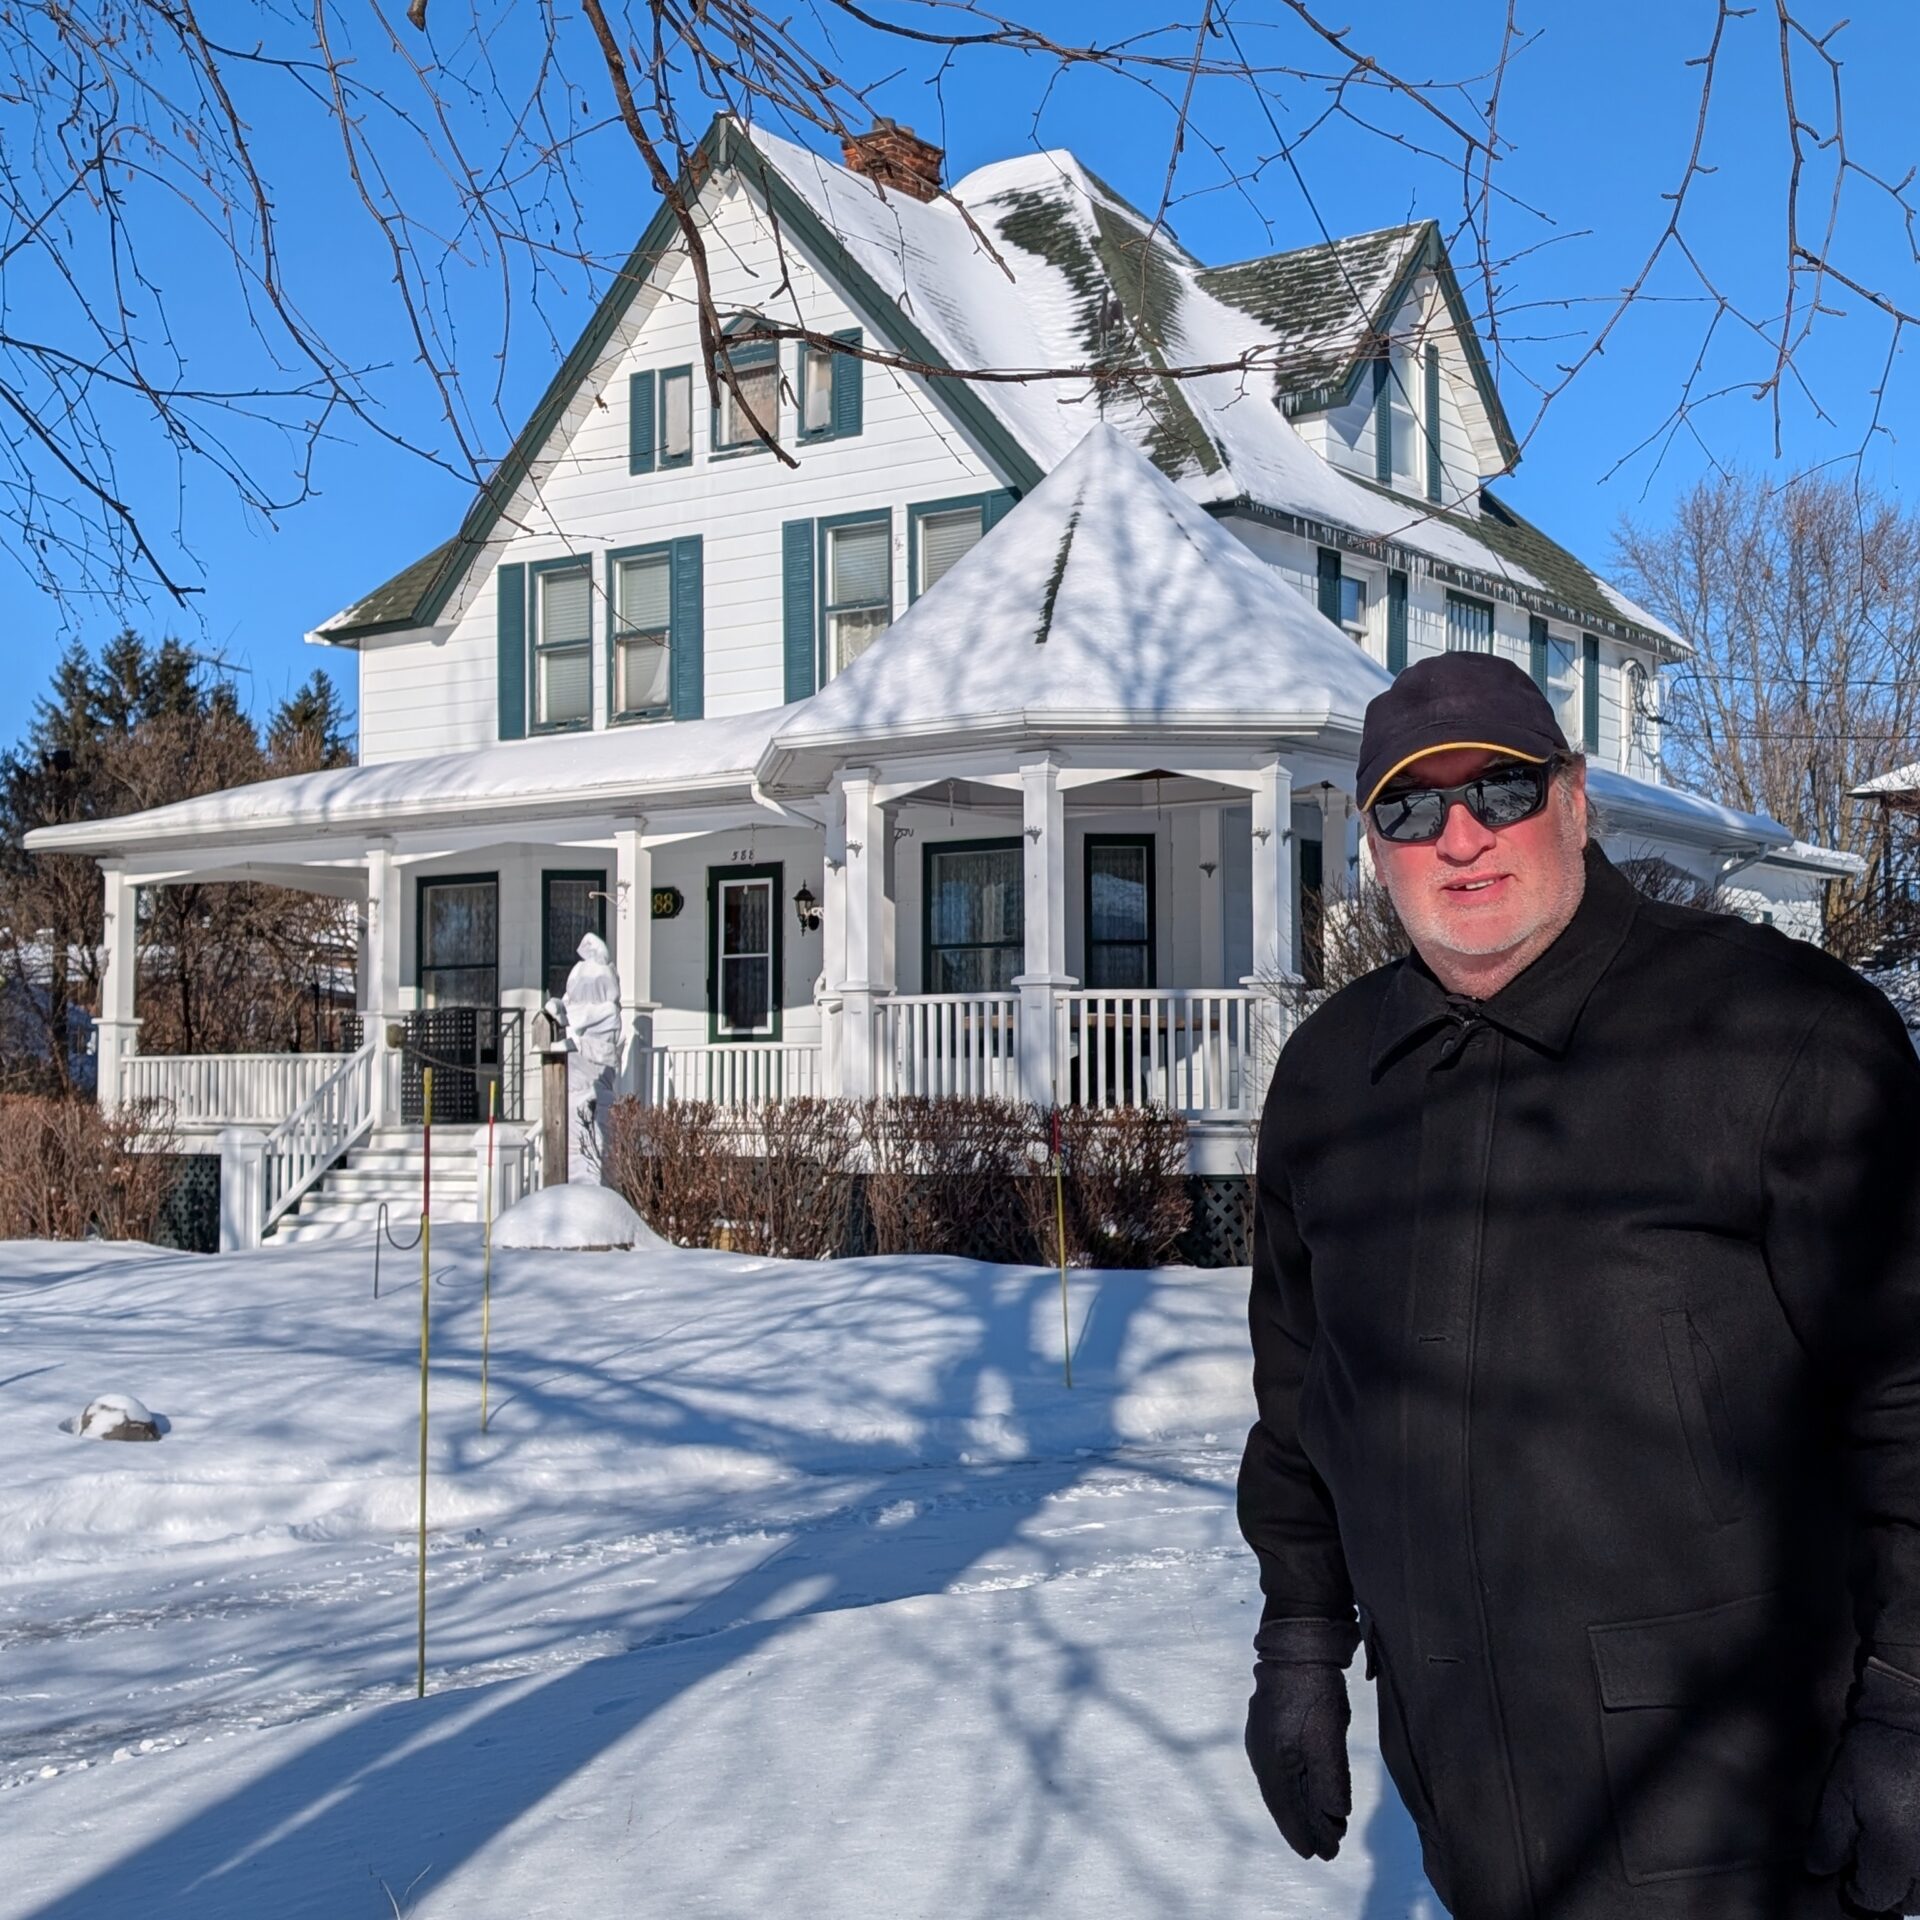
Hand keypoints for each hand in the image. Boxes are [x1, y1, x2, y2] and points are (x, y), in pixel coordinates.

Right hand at [1244, 1619, 1354, 1860]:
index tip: (1318, 1855)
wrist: (1296, 1646)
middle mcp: (1262, 1755)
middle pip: (1282, 1801)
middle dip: (1304, 1825)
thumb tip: (1334, 1817)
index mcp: (1273, 1761)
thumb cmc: (1314, 1692)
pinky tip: (1306, 1790)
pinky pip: (1279, 1770)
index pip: (1286, 1810)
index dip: (1302, 1834)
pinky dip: (1294, 1787)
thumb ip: (1330, 1781)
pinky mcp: (1267, 1727)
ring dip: (1301, 1807)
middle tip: (1327, 1848)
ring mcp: (1261, 1739)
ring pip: (1280, 1785)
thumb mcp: (1328, 1739)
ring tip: (1324, 1825)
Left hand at [1809, 1659, 1919, 1913]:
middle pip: (1908, 1904)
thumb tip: (1818, 1869)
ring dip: (1911, 1880)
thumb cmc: (1878, 1751)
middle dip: (1887, 1887)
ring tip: (1893, 1846)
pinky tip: (1911, 1834)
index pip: (1873, 1899)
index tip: (1844, 1869)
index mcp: (1895, 1856)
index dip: (1853, 1887)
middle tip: (1870, 1856)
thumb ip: (1830, 1835)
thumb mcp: (1841, 1789)